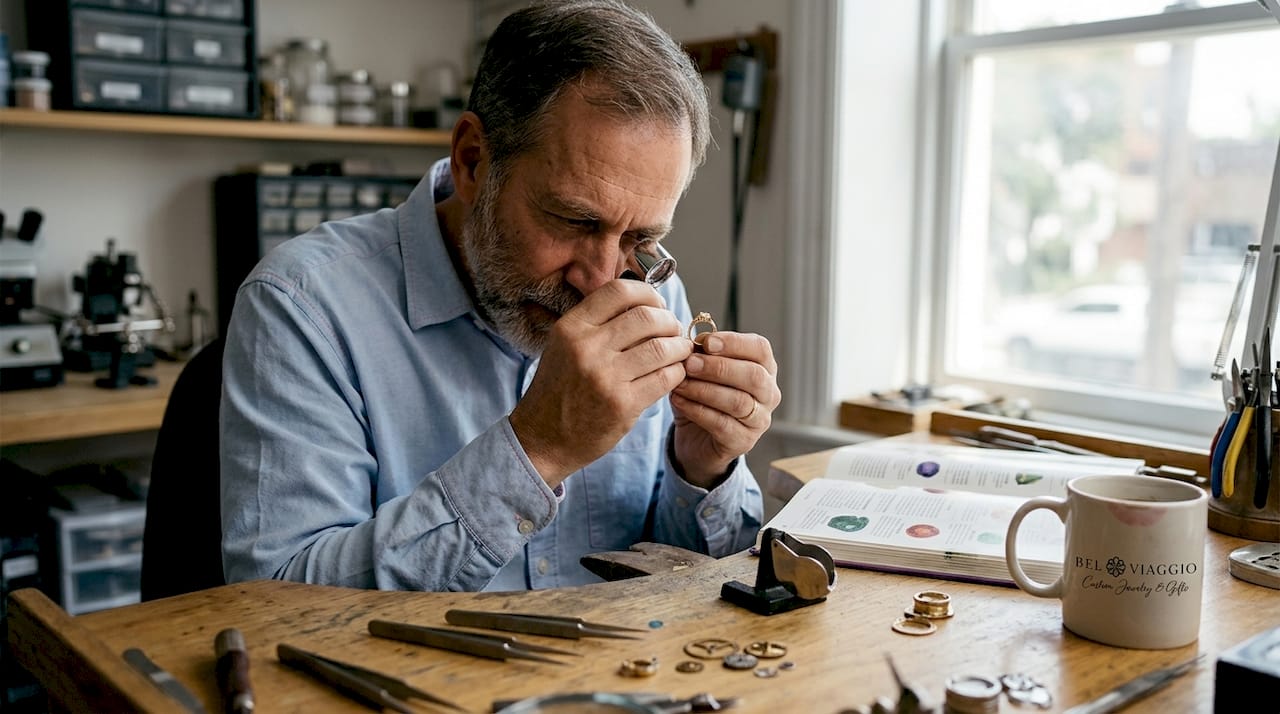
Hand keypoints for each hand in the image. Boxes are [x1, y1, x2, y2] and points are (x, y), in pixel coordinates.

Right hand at [510, 280, 692, 484]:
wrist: (544, 438)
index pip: (619, 291)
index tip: (657, 306)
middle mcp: (587, 348)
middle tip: (673, 330)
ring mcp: (605, 377)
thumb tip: (643, 302)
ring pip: (662, 347)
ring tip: (679, 351)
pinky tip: (673, 374)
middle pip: (647, 316)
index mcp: (571, 328)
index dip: (648, 294)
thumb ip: (596, 322)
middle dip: (669, 321)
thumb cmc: (560, 389)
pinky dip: (677, 372)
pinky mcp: (623, 404)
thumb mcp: (564, 346)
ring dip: (679, 347)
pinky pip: (665, 377)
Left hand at [670, 331, 779, 487]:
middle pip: (753, 376)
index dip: (734, 343)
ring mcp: (760, 420)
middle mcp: (769, 393)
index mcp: (764, 368)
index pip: (760, 348)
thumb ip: (700, 354)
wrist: (695, 437)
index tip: (706, 342)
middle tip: (689, 363)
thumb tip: (693, 338)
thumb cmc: (702, 395)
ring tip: (679, 383)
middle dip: (718, 367)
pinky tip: (678, 401)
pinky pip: (722, 424)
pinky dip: (697, 410)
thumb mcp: (699, 370)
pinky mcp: (744, 442)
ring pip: (738, 402)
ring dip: (704, 390)